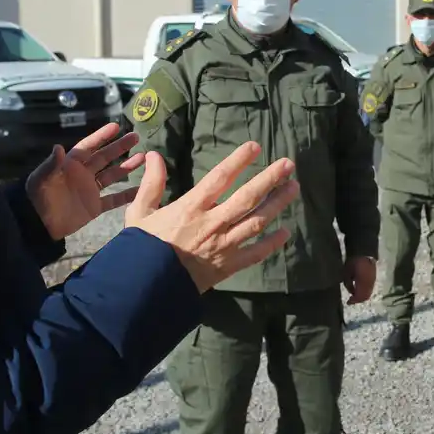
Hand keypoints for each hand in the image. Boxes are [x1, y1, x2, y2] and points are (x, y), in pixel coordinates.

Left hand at [26, 123, 146, 239]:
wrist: (39, 225)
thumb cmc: (39, 198)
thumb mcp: (42, 179)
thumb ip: (52, 164)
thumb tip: (58, 147)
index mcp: (71, 164)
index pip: (89, 146)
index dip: (102, 136)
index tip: (116, 126)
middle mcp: (83, 174)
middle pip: (105, 157)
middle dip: (120, 147)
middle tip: (136, 136)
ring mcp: (90, 190)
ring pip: (112, 175)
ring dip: (127, 166)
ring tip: (143, 158)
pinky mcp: (94, 207)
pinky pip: (114, 199)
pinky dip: (127, 195)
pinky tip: (141, 189)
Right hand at [125, 141, 298, 291]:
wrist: (145, 286)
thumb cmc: (142, 247)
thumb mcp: (140, 212)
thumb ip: (151, 183)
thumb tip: (153, 154)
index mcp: (191, 207)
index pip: (219, 178)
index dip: (238, 160)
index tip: (255, 146)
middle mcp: (212, 223)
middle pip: (247, 197)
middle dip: (270, 179)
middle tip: (288, 164)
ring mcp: (223, 246)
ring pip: (257, 221)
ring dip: (277, 204)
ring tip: (294, 188)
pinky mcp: (228, 266)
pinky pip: (255, 253)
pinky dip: (272, 243)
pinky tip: (286, 232)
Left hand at [342, 257, 375, 304]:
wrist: (364, 253)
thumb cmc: (353, 262)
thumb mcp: (347, 273)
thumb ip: (349, 284)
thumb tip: (352, 292)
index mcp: (363, 283)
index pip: (360, 296)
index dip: (354, 301)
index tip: (348, 302)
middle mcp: (370, 284)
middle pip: (365, 296)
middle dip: (358, 300)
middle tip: (351, 300)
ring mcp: (373, 281)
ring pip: (369, 293)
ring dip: (362, 296)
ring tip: (355, 296)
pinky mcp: (374, 279)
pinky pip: (370, 289)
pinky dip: (365, 292)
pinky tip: (359, 290)